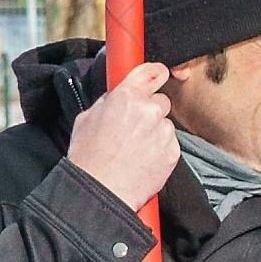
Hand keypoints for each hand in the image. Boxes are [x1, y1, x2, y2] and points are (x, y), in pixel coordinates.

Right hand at [66, 61, 177, 216]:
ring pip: (165, 124)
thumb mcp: (87, 117)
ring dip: (155, 131)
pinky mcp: (172, 152)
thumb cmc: (89, 157)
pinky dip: (160, 148)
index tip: (158, 75)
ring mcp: (163, 132)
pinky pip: (170, 143)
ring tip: (134, 148)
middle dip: (150, 110)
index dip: (156, 73)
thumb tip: (118, 95)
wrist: (101, 190)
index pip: (152, 71)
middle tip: (133, 126)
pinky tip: (143, 158)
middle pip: (161, 101)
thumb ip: (109, 101)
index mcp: (126, 97)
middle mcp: (149, 111)